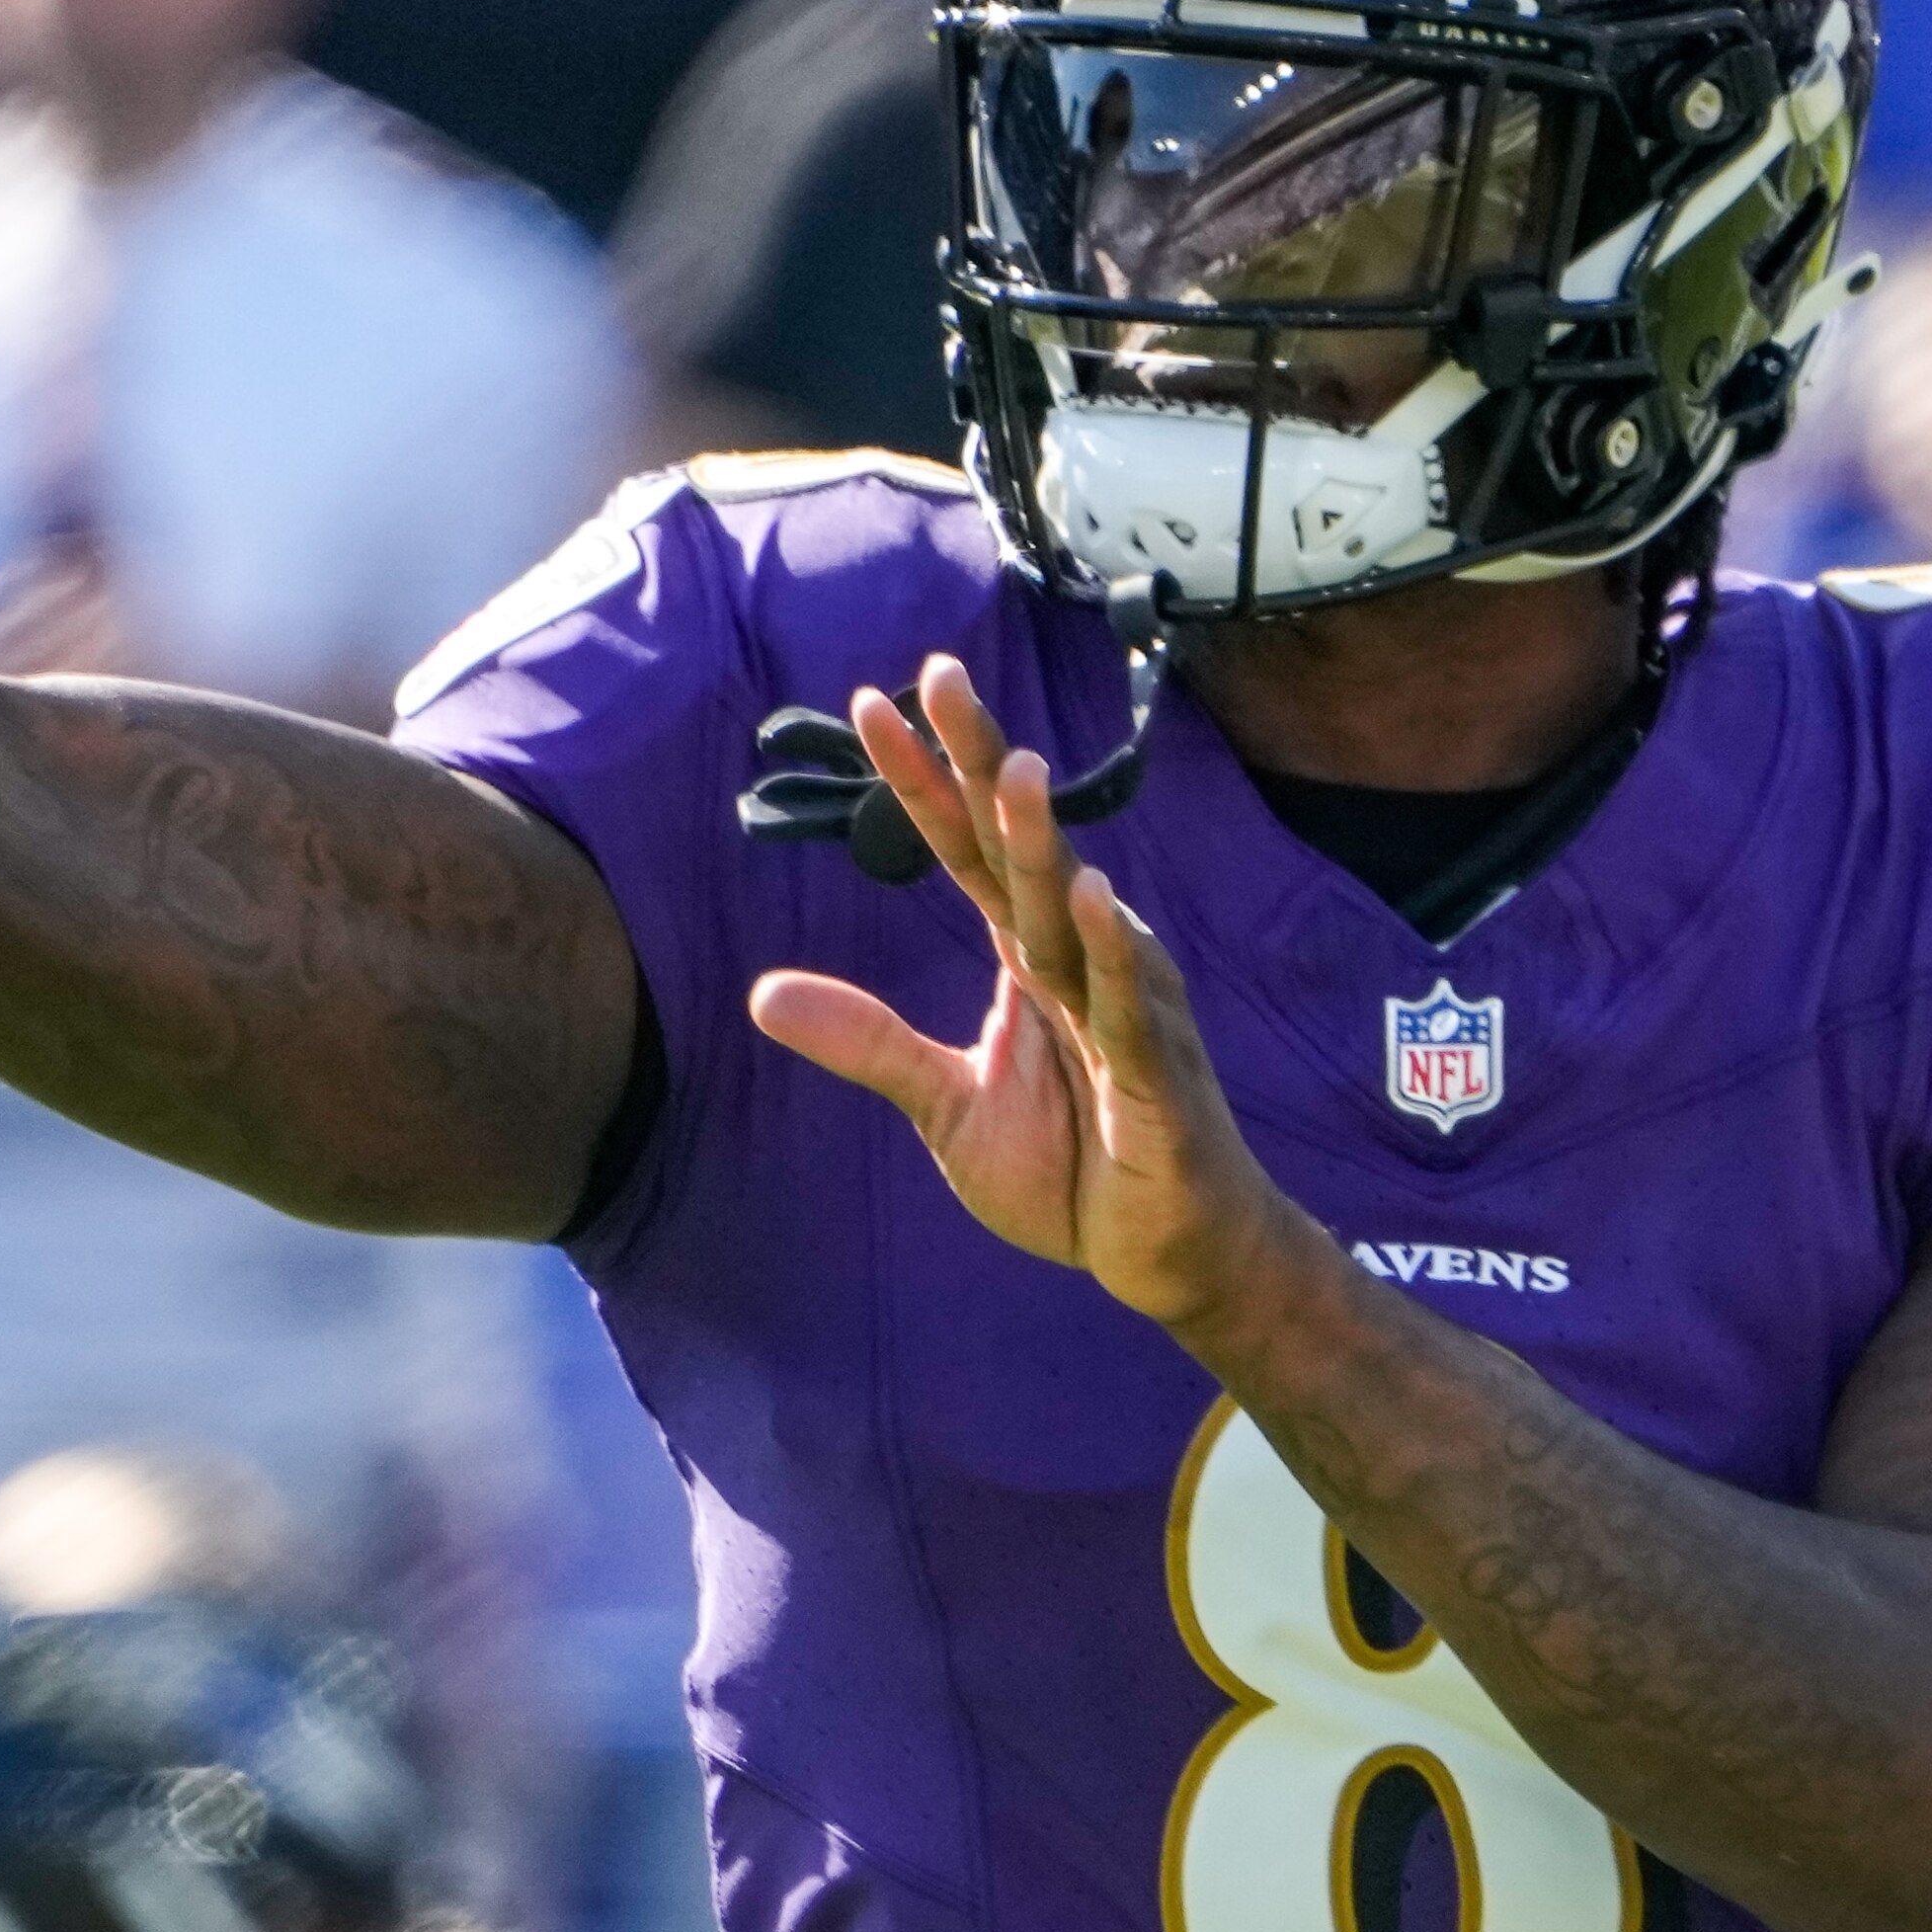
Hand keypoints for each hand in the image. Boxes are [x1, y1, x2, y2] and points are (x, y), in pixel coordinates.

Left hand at [750, 654, 1324, 1332]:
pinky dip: (1115, 958)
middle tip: (941, 676)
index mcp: (1029, 958)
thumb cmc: (1075, 1167)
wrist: (1170, 1256)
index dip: (922, 781)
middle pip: (1019, 849)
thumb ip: (870, 1043)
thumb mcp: (949, 1106)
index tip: (872, 704)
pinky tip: (1096, 901)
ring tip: (1011, 769)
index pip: (963, 851)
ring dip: (1041, 845)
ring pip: (1071, 916)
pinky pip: (1130, 1012)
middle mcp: (1079, 960)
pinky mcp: (1158, 1079)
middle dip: (981, 763)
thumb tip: (762, 995)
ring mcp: (1125, 1010)